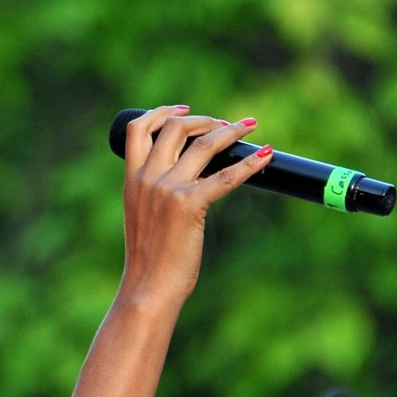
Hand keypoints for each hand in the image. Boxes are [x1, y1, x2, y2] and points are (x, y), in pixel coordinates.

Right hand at [118, 104, 271, 307]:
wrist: (148, 287)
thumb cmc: (150, 260)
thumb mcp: (143, 218)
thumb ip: (155, 195)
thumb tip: (186, 181)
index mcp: (132, 180)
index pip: (139, 129)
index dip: (162, 111)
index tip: (184, 109)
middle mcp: (147, 179)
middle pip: (175, 127)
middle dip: (204, 119)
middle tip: (226, 125)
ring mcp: (167, 190)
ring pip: (204, 144)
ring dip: (230, 131)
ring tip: (249, 128)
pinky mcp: (189, 205)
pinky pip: (226, 176)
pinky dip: (249, 164)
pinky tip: (265, 157)